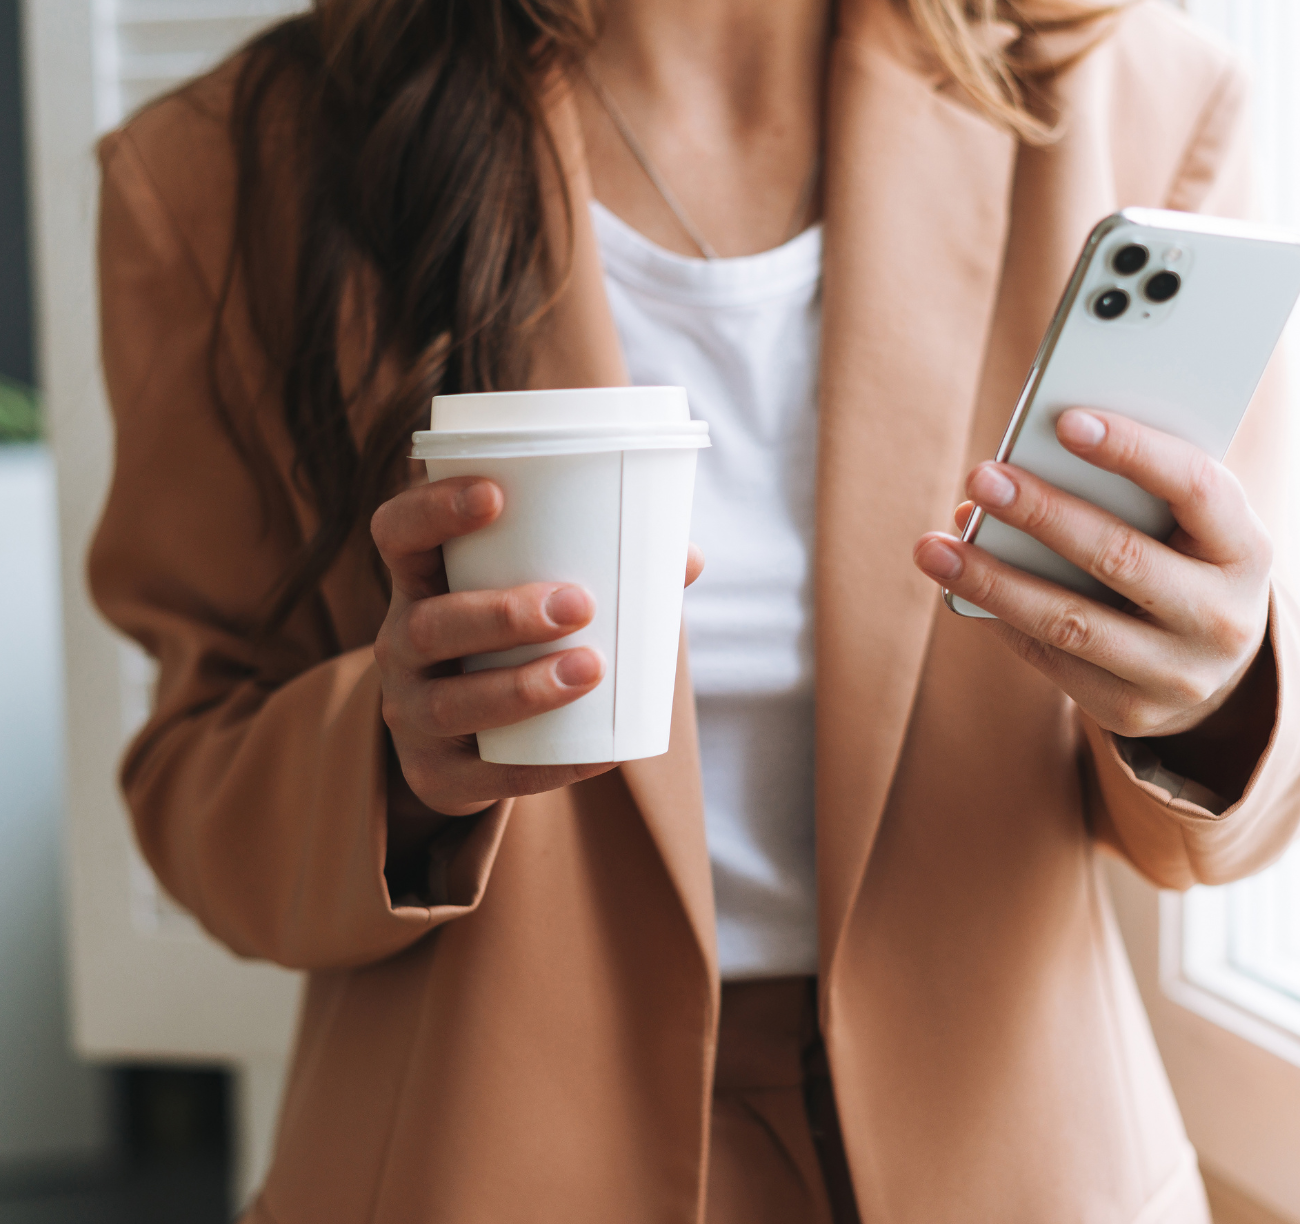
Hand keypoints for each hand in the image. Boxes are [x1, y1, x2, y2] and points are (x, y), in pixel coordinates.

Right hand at [372, 476, 703, 816]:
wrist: (466, 744)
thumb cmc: (512, 643)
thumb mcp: (531, 597)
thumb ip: (602, 571)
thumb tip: (687, 558)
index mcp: (422, 583)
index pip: (399, 534)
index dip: (433, 509)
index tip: (496, 494)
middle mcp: (400, 645)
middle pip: (429, 626)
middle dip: (503, 614)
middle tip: (579, 604)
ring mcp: (411, 713)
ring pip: (451, 703)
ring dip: (523, 688)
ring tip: (591, 669)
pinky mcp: (435, 775)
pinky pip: (484, 777)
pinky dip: (544, 766)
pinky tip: (596, 754)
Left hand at [912, 409, 1272, 745]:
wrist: (1211, 669)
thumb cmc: (1179, 564)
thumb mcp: (1182, 527)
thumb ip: (1125, 492)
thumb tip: (1011, 474)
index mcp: (1245, 549)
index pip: (1197, 488)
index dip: (1134, 452)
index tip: (1067, 421)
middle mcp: (1221, 616)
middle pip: (1119, 557)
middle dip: (1042, 514)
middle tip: (980, 477)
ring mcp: (1177, 672)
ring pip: (1069, 620)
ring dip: (992, 579)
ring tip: (932, 547)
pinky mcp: (1129, 709)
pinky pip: (1048, 657)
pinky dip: (997, 617)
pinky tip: (956, 587)